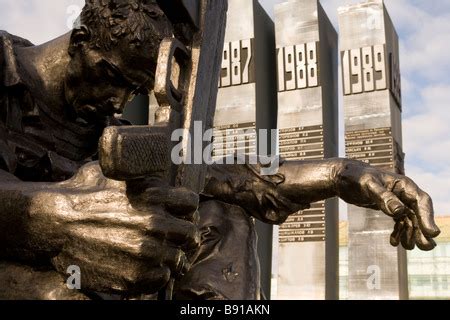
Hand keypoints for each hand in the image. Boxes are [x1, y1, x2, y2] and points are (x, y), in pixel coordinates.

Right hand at [24, 162, 199, 294]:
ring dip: (172, 258)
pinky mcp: (134, 275)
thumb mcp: (117, 173)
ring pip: (179, 260)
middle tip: (177, 241)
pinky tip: (145, 268)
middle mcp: (155, 223)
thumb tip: (160, 176)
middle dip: (185, 237)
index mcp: (154, 195)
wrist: (53, 221)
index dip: (187, 210)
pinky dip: (156, 275)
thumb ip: (144, 178)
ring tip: (161, 257)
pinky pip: (161, 279)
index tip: (180, 215)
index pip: (191, 204)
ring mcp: (146, 251)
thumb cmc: (81, 193)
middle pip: (191, 234)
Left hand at [335, 160, 439, 250]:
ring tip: (408, 247)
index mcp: (402, 184)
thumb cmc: (354, 177)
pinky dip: (398, 232)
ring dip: (410, 234)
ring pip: (409, 219)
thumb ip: (383, 197)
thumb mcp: (367, 185)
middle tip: (426, 247)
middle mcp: (403, 192)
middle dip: (422, 230)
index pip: (421, 201)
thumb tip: (400, 211)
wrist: (341, 176)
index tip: (432, 233)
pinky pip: (399, 221)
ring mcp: (397, 200)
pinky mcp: (388, 207)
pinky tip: (394, 242)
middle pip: (418, 213)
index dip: (428, 217)